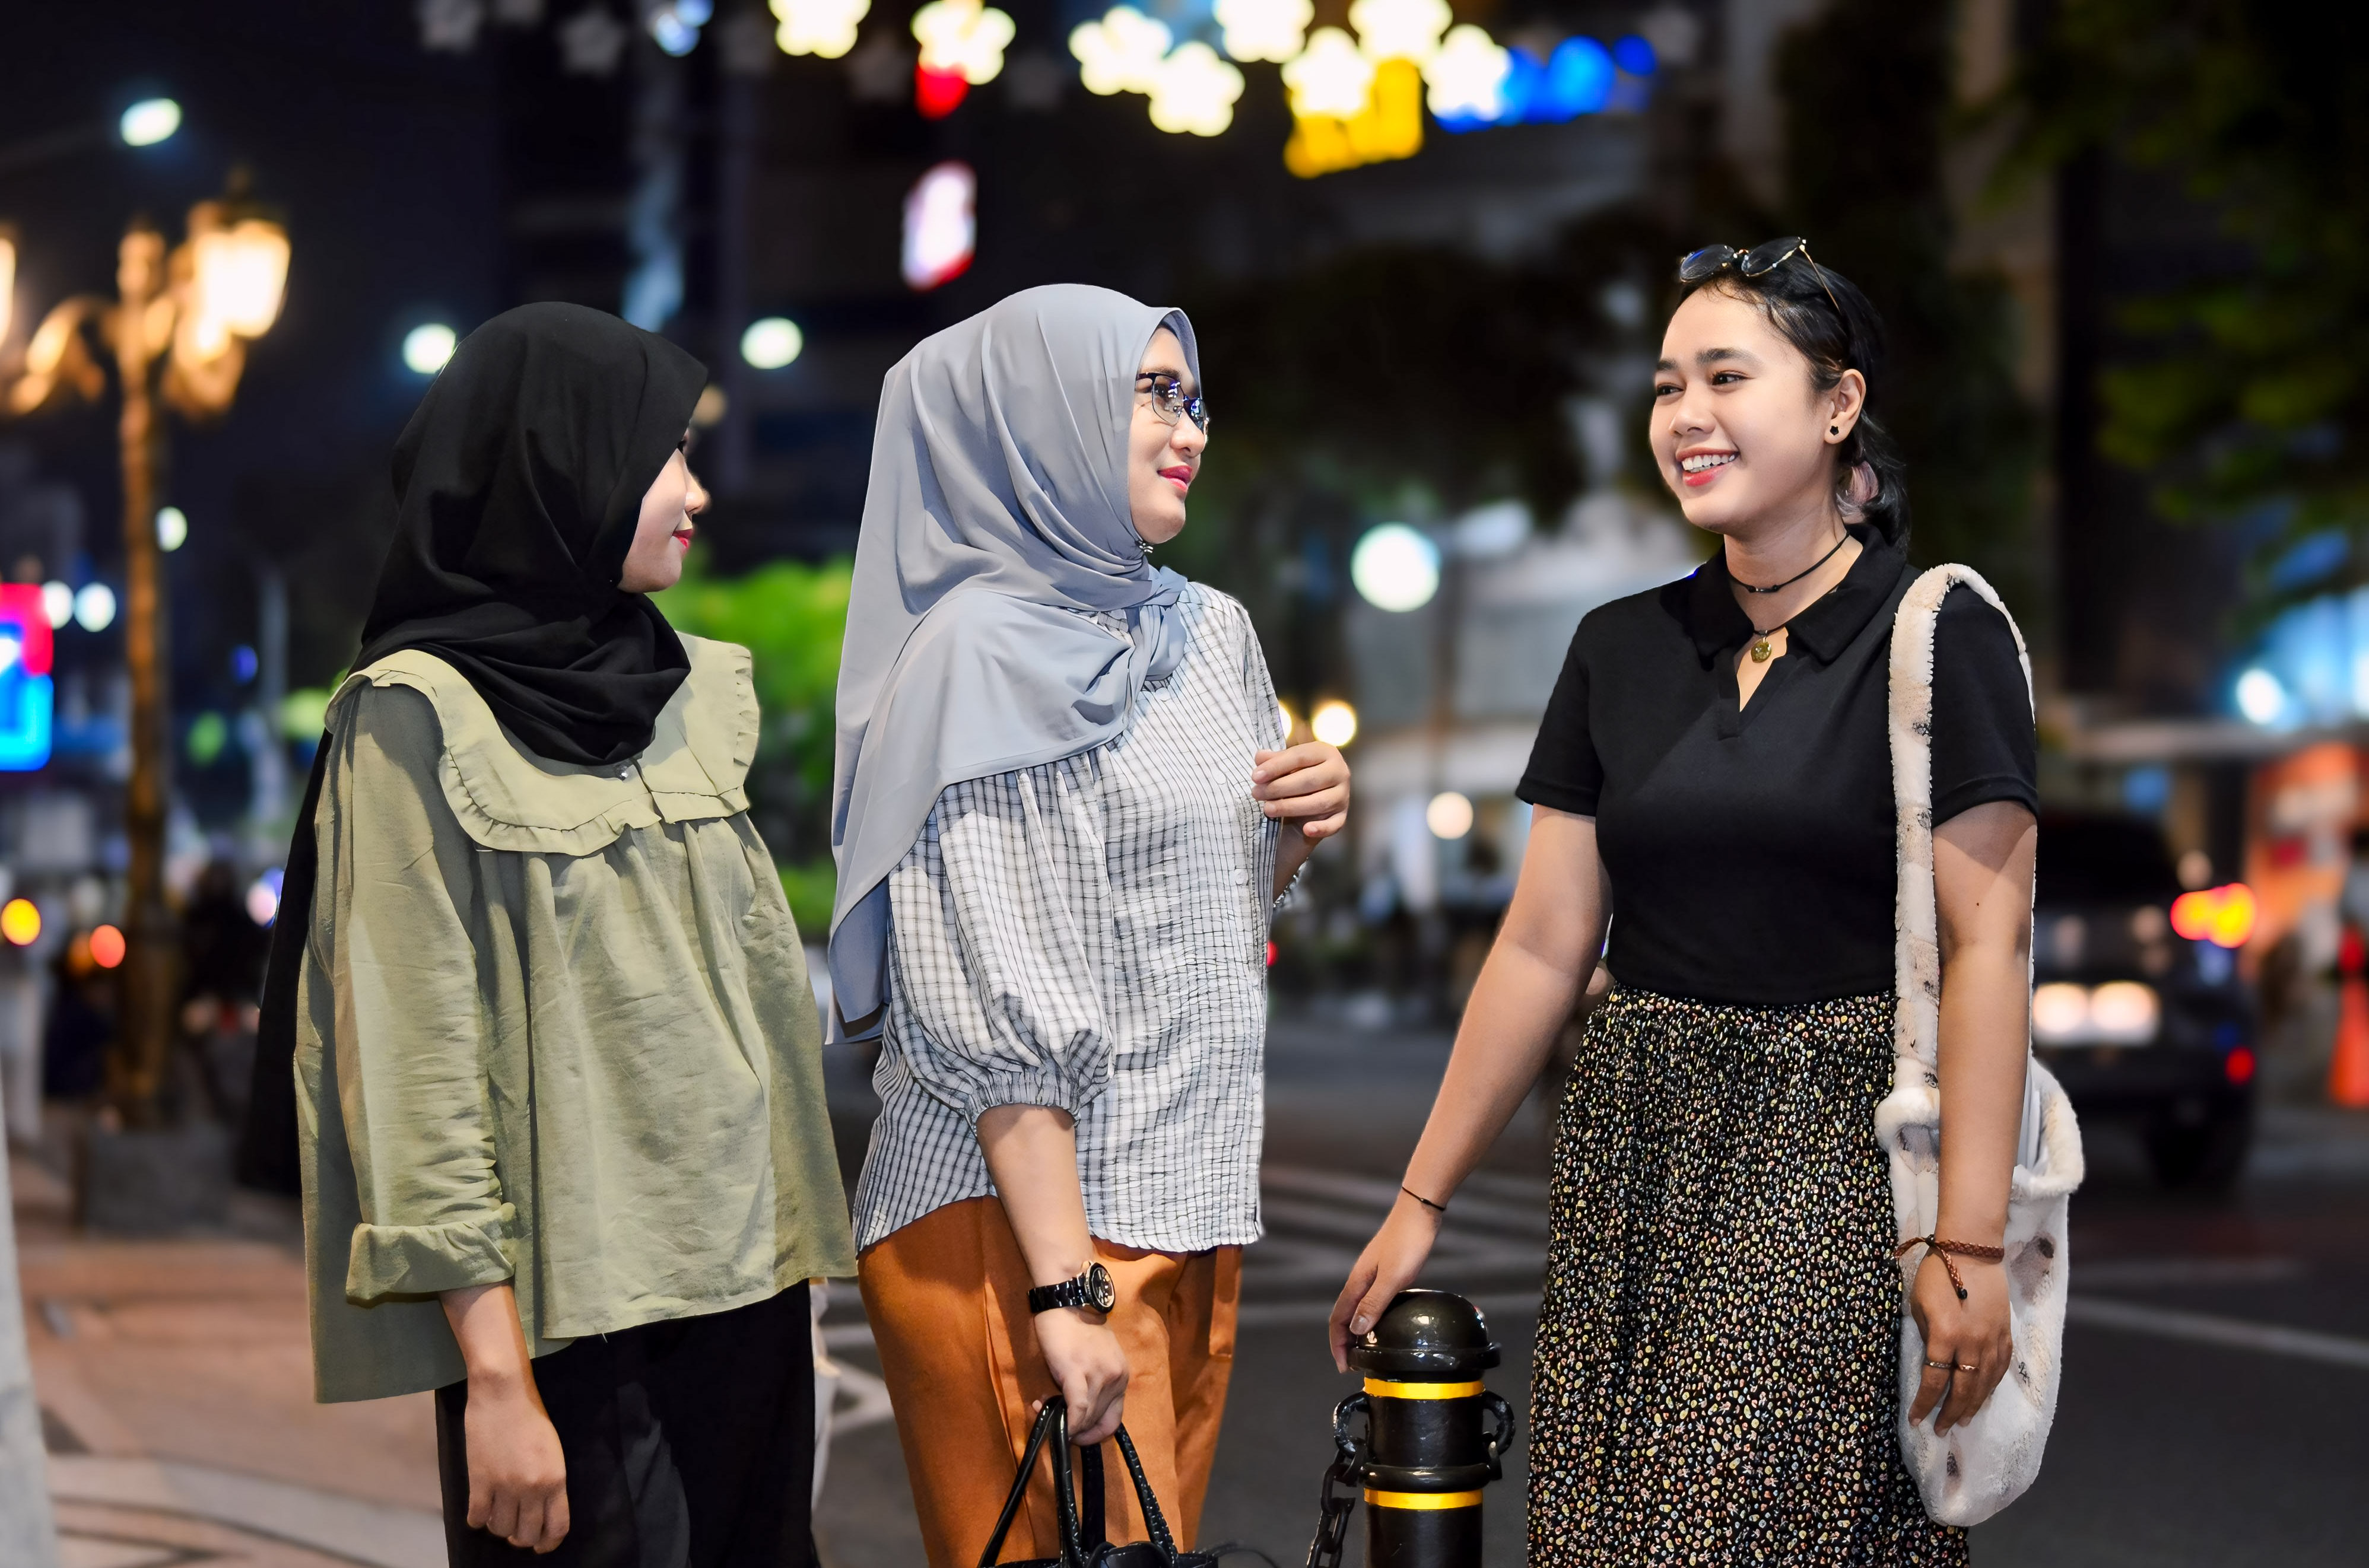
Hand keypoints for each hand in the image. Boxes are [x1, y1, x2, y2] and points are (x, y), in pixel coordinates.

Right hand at [462, 1375, 569, 1551]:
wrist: (503, 1394)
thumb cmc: (532, 1418)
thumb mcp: (553, 1452)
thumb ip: (549, 1483)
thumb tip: (539, 1511)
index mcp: (555, 1479)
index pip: (556, 1527)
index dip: (548, 1543)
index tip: (541, 1545)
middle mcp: (532, 1487)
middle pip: (526, 1534)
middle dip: (521, 1538)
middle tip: (515, 1532)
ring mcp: (504, 1486)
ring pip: (500, 1528)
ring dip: (499, 1527)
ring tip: (498, 1516)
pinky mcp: (479, 1481)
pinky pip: (477, 1517)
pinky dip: (477, 1520)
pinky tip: (479, 1512)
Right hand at [1034, 1306, 1130, 1446]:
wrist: (1068, 1297)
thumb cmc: (1077, 1325)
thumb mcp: (1096, 1357)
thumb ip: (1092, 1381)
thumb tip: (1075, 1408)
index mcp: (1121, 1375)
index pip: (1113, 1420)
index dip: (1093, 1434)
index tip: (1075, 1433)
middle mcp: (1116, 1378)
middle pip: (1097, 1421)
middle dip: (1074, 1429)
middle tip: (1053, 1419)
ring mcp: (1099, 1375)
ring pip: (1085, 1418)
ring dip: (1064, 1423)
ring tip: (1043, 1408)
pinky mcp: (1078, 1371)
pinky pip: (1076, 1409)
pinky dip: (1067, 1423)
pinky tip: (1051, 1421)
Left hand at [1252, 743, 1349, 844]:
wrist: (1308, 800)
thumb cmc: (1295, 777)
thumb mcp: (1284, 766)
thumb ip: (1273, 760)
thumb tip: (1260, 756)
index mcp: (1326, 753)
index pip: (1300, 756)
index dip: (1276, 766)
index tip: (1256, 776)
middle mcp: (1339, 772)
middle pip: (1309, 779)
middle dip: (1279, 787)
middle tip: (1257, 793)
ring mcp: (1343, 795)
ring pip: (1319, 802)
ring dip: (1290, 807)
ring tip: (1268, 809)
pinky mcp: (1342, 816)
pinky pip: (1334, 824)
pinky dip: (1321, 828)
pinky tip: (1306, 829)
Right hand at [1328, 1190, 1443, 1372]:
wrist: (1420, 1212)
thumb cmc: (1407, 1242)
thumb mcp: (1393, 1277)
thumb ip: (1374, 1303)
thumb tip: (1356, 1329)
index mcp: (1357, 1283)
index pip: (1338, 1320)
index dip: (1337, 1345)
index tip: (1344, 1367)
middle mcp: (1360, 1280)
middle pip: (1344, 1315)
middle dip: (1344, 1342)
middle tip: (1354, 1365)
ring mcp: (1372, 1275)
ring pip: (1357, 1308)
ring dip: (1357, 1331)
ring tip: (1366, 1350)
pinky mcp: (1385, 1271)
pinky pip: (1371, 1300)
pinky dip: (1371, 1317)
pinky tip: (1384, 1323)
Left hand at [1907, 1252, 2013, 1433]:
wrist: (1972, 1251)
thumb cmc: (1937, 1274)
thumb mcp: (1919, 1305)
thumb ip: (1926, 1336)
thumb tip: (1931, 1360)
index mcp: (1945, 1336)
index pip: (1934, 1381)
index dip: (1925, 1404)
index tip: (1916, 1420)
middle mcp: (1971, 1344)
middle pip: (1962, 1389)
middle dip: (1950, 1412)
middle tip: (1941, 1430)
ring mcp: (1992, 1340)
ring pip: (1985, 1383)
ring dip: (1973, 1405)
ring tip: (1962, 1420)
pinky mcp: (2006, 1334)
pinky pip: (2000, 1368)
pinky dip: (1991, 1386)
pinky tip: (1983, 1395)